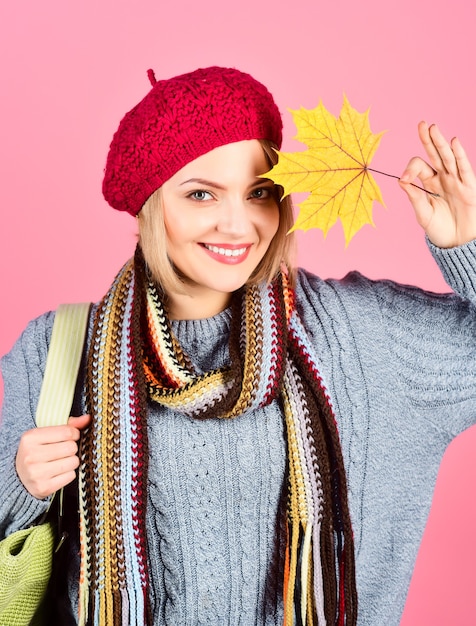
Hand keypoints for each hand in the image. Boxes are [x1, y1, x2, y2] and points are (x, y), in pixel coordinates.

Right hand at [15, 414, 90, 498]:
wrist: (19, 477)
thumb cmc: (36, 451)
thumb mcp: (45, 434)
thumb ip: (68, 425)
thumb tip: (88, 418)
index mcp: (30, 438)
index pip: (67, 432)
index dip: (74, 433)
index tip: (71, 436)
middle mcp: (31, 455)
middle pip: (71, 447)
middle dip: (72, 448)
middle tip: (64, 451)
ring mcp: (37, 473)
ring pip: (73, 462)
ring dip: (71, 461)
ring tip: (61, 461)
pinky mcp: (44, 487)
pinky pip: (71, 476)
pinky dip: (68, 473)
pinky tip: (58, 472)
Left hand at [399, 121, 475, 247]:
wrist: (458, 243)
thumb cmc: (440, 230)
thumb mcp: (423, 215)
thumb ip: (414, 197)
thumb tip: (400, 181)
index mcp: (429, 184)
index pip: (419, 167)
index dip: (410, 170)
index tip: (404, 180)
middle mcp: (443, 178)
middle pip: (435, 154)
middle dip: (428, 139)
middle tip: (421, 124)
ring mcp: (457, 181)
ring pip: (448, 157)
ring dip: (441, 142)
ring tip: (433, 127)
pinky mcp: (469, 187)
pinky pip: (464, 168)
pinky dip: (460, 155)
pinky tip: (454, 142)